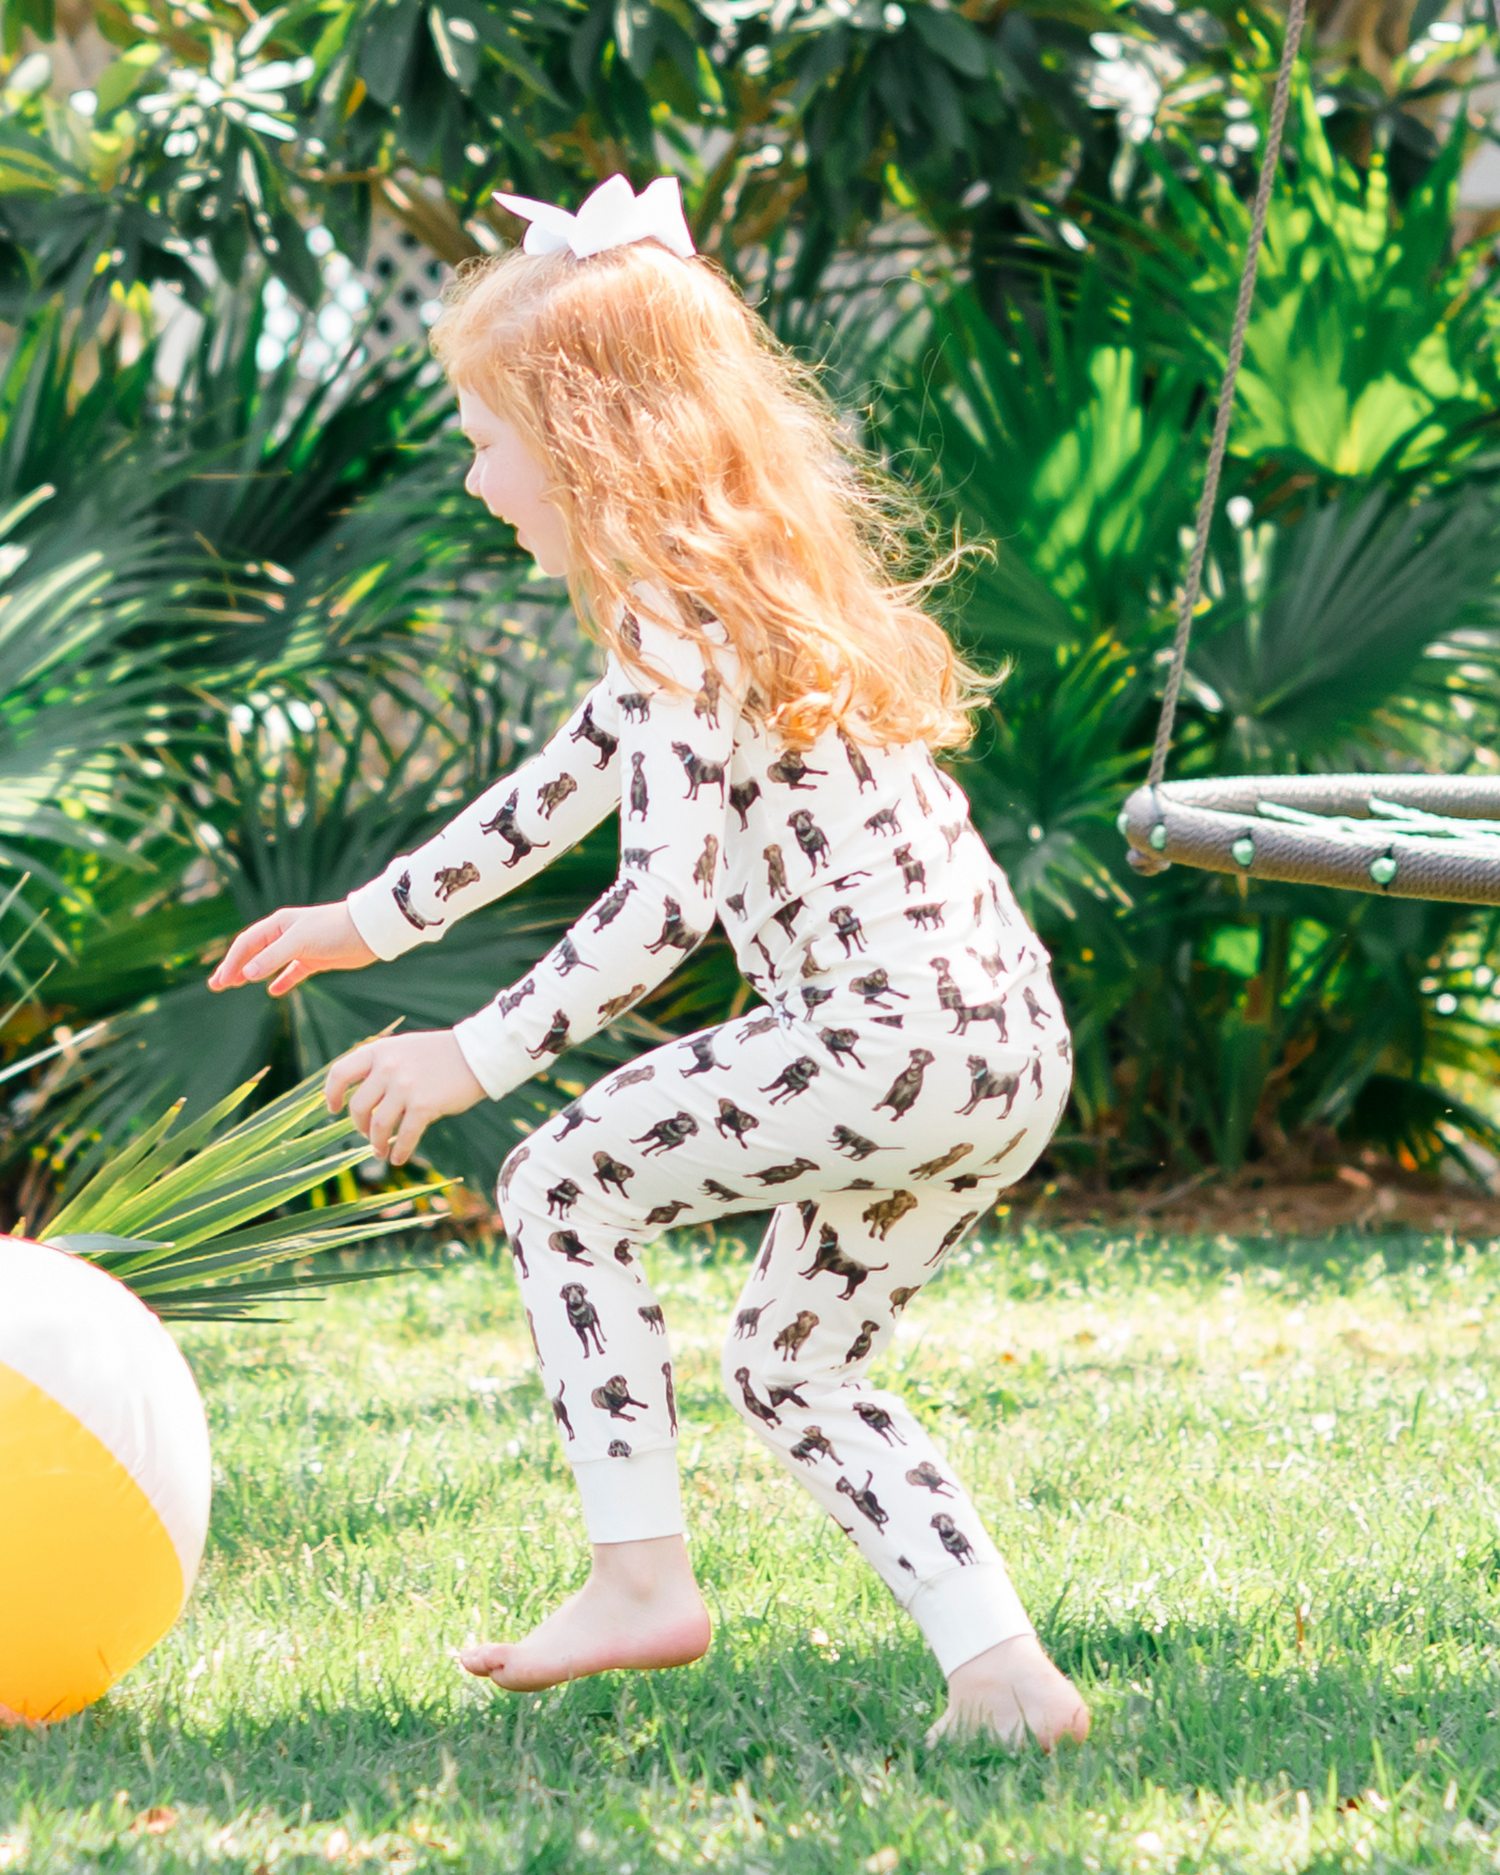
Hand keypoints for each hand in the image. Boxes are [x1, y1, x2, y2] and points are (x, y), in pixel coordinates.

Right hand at [210, 903, 376, 997]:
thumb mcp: (299, 942)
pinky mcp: (316, 959)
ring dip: (252, 973)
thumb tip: (246, 973)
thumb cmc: (333, 930)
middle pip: (253, 952)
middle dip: (234, 967)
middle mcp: (286, 934)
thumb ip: (273, 957)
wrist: (369, 931)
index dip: (231, 962)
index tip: (221, 981)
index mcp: (278, 924)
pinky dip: (282, 980)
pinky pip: (293, 971)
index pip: (246, 943)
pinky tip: (274, 991)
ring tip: (235, 986)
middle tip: (216, 985)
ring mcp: (301, 947)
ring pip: (269, 962)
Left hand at [325, 1030, 486, 1165]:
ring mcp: (405, 1087)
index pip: (340, 1073)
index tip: (332, 1109)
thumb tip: (361, 1096)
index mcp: (379, 1051)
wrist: (478, 1054)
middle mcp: (388, 1068)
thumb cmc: (441, 1053)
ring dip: (376, 1144)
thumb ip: (381, 1065)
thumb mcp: (404, 1048)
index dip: (331, 1094)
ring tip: (380, 1152)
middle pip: (358, 1106)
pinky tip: (398, 1158)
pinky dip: (399, 1151)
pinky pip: (404, 1136)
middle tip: (365, 1133)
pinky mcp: (424, 1106)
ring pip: (377, 1126)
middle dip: (358, 1125)